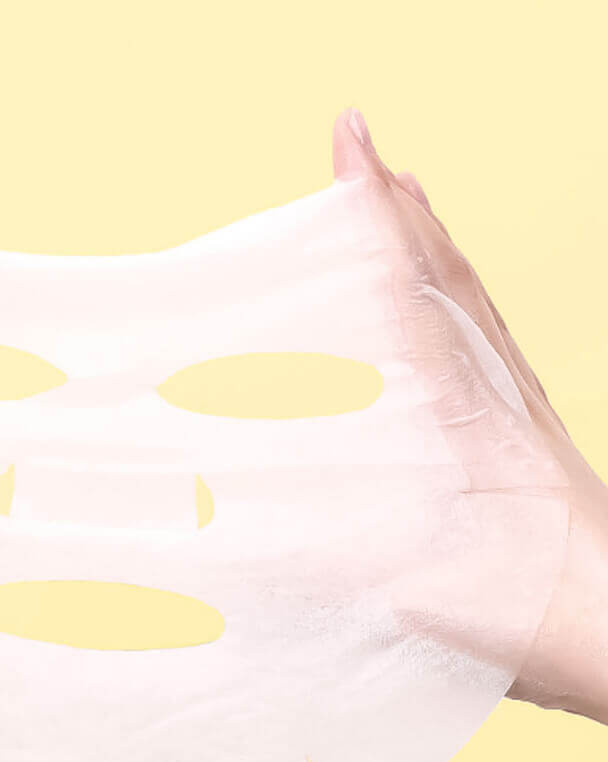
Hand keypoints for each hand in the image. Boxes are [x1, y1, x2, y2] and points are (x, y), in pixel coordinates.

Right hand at [333, 108, 607, 723]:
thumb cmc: (530, 611)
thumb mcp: (410, 592)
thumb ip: (323, 567)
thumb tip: (241, 547)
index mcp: (457, 411)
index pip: (408, 286)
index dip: (374, 212)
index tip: (349, 139)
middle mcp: (491, 392)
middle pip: (443, 275)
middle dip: (399, 210)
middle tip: (363, 154)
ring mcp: (516, 408)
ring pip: (471, 301)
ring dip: (431, 243)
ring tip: (401, 197)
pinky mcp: (527, 433)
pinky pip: (487, 339)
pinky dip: (458, 297)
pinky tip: (443, 305)